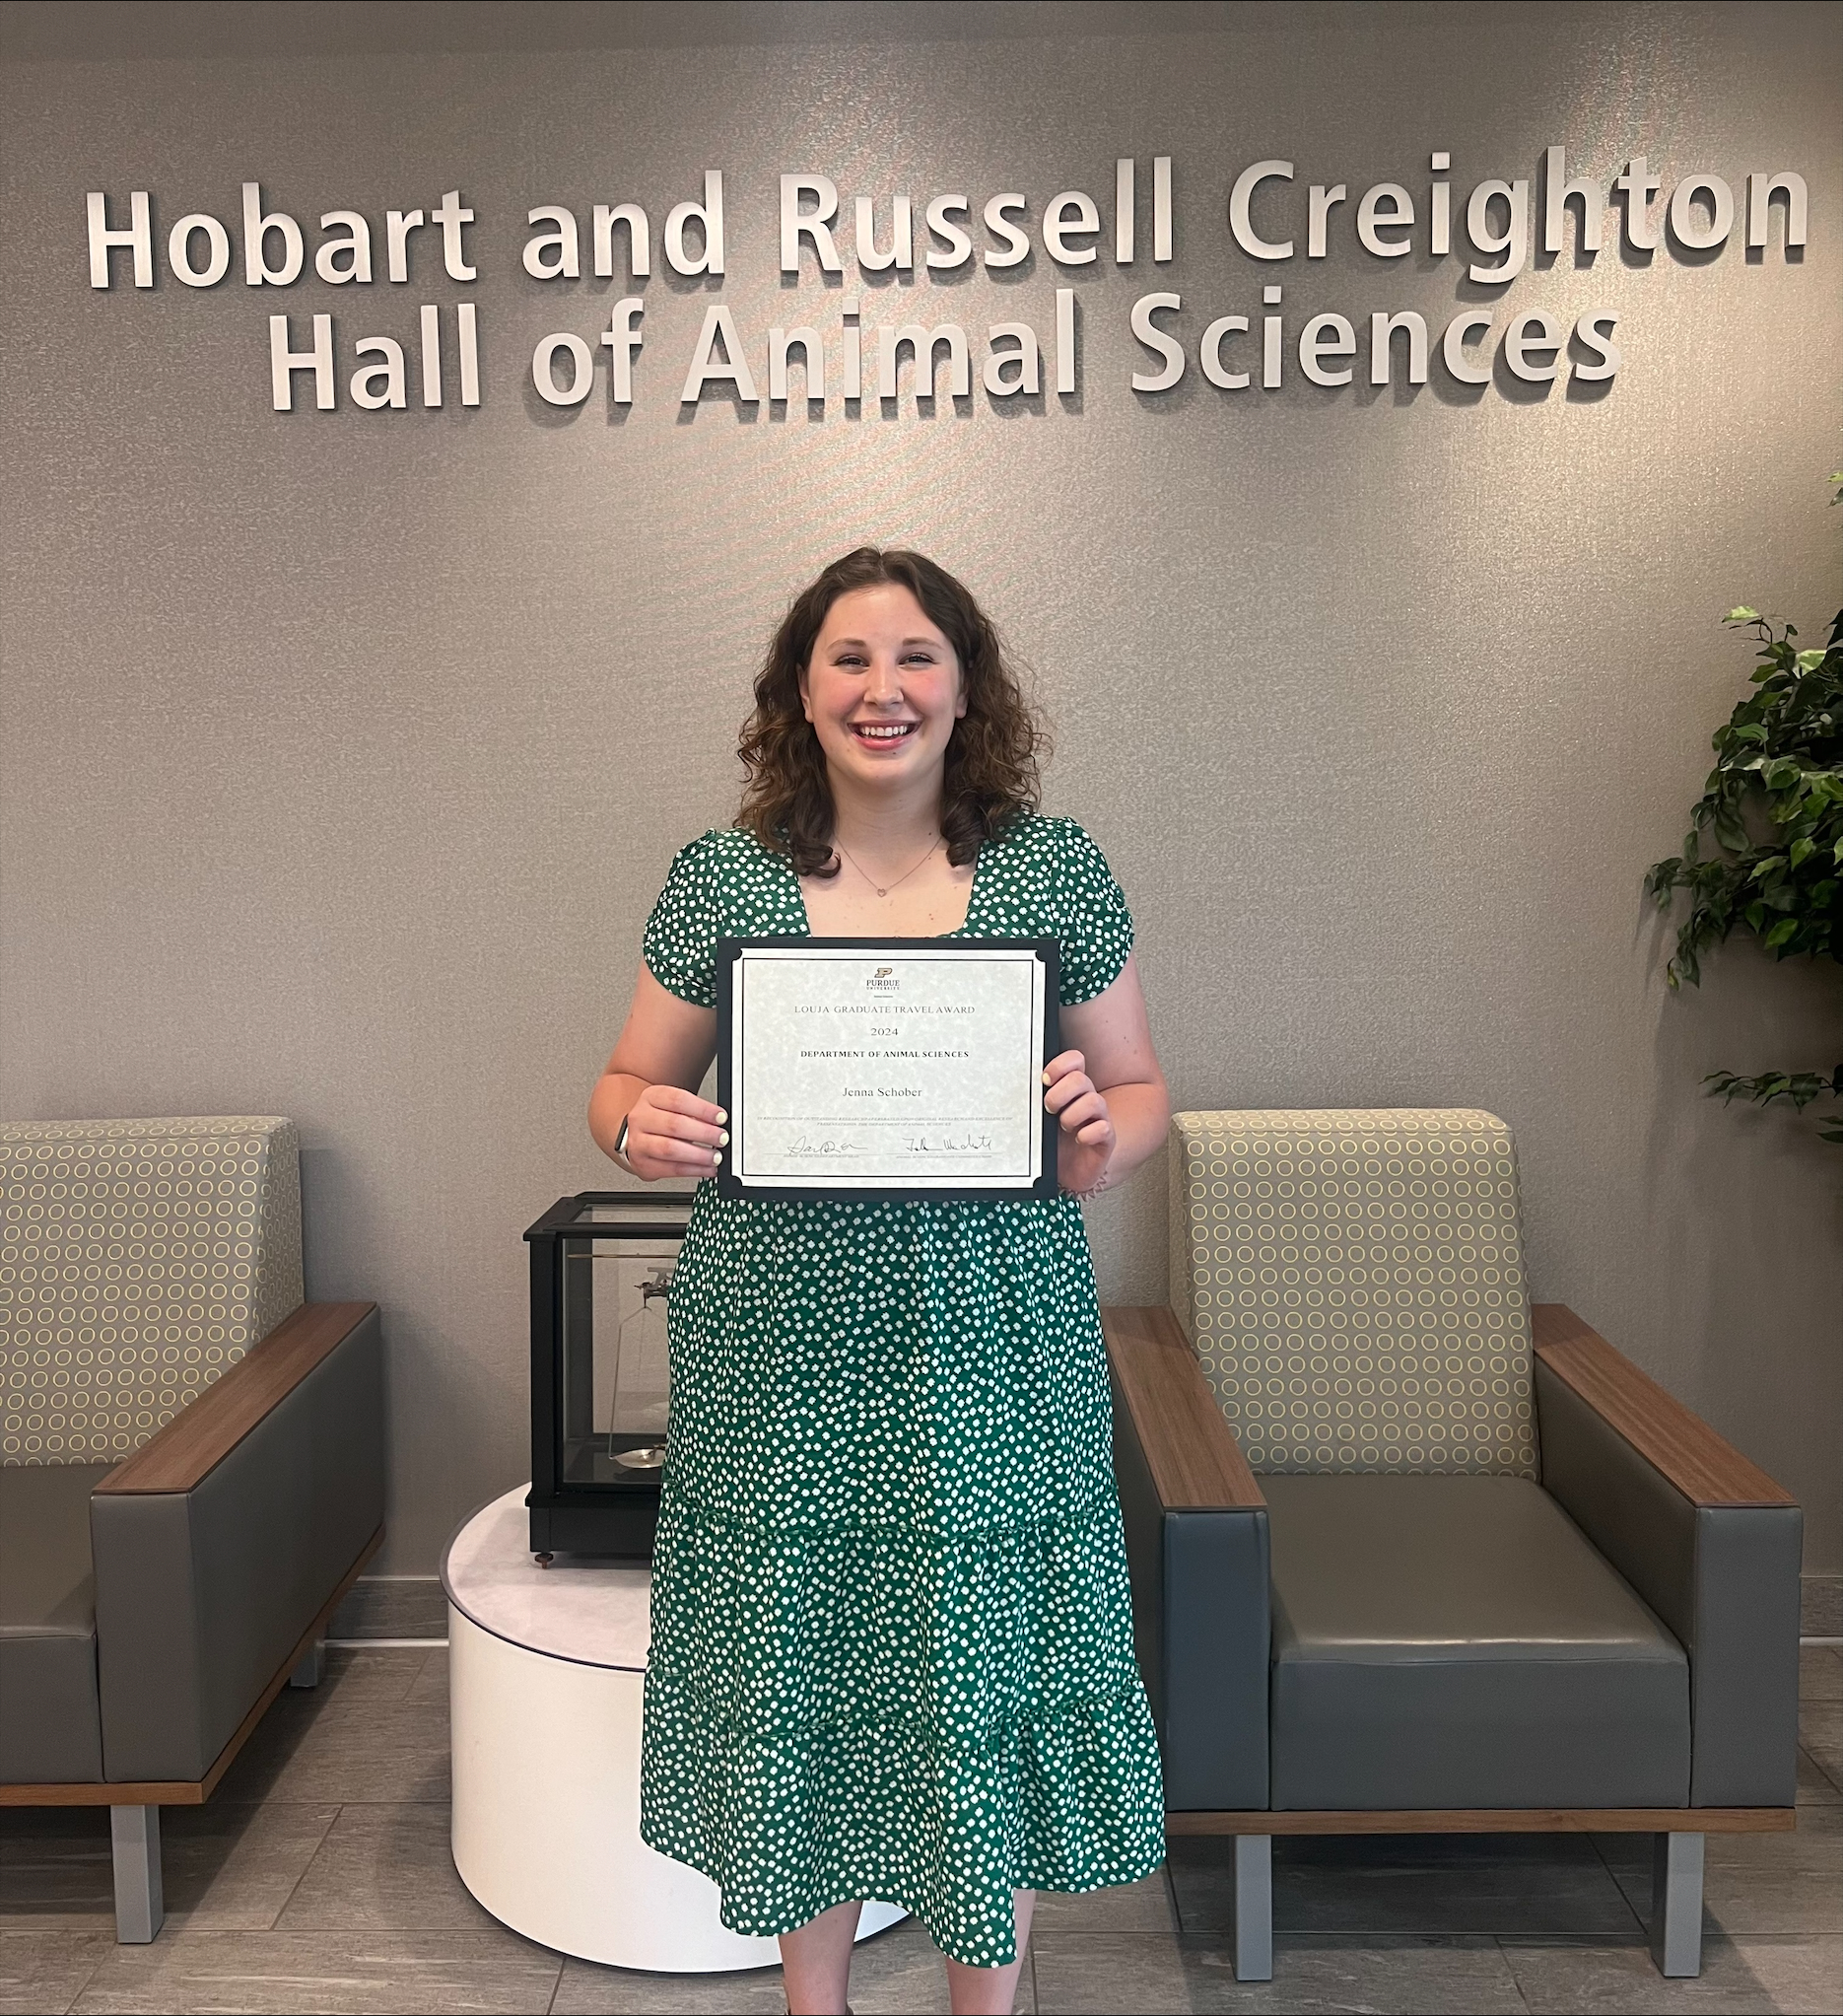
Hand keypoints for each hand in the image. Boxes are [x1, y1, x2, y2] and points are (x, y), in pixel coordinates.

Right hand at [620, 1085, 726, 1181]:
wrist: (637, 1137)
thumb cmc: (661, 1120)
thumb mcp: (673, 1106)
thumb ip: (695, 1111)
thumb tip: (719, 1122)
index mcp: (651, 1098)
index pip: (678, 1100)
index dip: (703, 1109)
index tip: (720, 1117)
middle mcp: (641, 1119)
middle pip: (674, 1125)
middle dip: (704, 1133)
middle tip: (721, 1138)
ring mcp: (638, 1143)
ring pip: (670, 1149)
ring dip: (698, 1155)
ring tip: (715, 1156)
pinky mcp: (642, 1165)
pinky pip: (672, 1169)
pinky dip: (694, 1170)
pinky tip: (707, 1168)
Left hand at [1043, 1048, 1114, 1196]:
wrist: (1064, 1172)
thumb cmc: (1051, 1142)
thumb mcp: (1038, 1119)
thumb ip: (1032, 1101)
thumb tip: (1009, 1086)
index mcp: (1070, 1088)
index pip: (1075, 1060)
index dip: (1060, 1066)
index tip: (1044, 1081)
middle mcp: (1086, 1099)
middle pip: (1081, 1079)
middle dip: (1060, 1093)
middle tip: (1049, 1109)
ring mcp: (1098, 1118)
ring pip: (1095, 1101)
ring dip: (1072, 1115)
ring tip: (1063, 1127)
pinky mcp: (1106, 1139)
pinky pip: (1104, 1128)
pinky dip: (1088, 1134)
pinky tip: (1079, 1139)